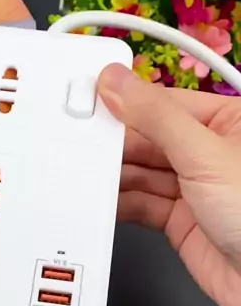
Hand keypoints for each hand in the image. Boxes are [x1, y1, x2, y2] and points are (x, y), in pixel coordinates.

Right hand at [98, 64, 240, 305]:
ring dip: (114, 175)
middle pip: (149, 139)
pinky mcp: (182, 223)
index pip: (165, 103)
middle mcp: (211, 153)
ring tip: (85, 172)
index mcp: (229, 122)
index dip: (126, 103)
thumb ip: (156, 117)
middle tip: (79, 143)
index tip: (88, 103)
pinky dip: (120, 203)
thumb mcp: (205, 155)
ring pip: (143, 173)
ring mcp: (196, 189)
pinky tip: (102, 198)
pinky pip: (142, 204)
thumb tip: (117, 83)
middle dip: (116, 144)